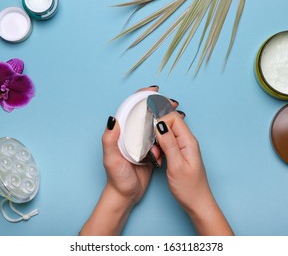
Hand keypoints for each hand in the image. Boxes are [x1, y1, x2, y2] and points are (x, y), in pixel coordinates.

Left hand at [80, 86, 178, 234]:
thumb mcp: (111, 160)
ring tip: (179, 113)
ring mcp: (141, 141)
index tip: (155, 91)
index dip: (142, 96)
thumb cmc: (116, 179)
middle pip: (145, 112)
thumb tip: (113, 119)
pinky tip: (177, 128)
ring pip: (154, 122)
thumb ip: (109, 140)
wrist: (125, 196)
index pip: (131, 108)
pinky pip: (159, 136)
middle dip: (159, 104)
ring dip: (166, 115)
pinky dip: (168, 129)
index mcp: (121, 132)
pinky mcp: (150, 150)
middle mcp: (131, 134)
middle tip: (173, 103)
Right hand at [156, 112, 233, 234]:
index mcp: (189, 141)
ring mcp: (183, 147)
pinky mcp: (179, 153)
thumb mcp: (176, 165)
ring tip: (157, 157)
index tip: (152, 136)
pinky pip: (166, 143)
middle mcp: (187, 141)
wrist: (197, 203)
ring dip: (157, 143)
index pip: (173, 118)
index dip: (160, 123)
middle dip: (157, 133)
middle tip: (154, 149)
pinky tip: (158, 160)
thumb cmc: (189, 188)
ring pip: (166, 134)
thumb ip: (168, 144)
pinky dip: (159, 149)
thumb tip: (160, 125)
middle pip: (169, 124)